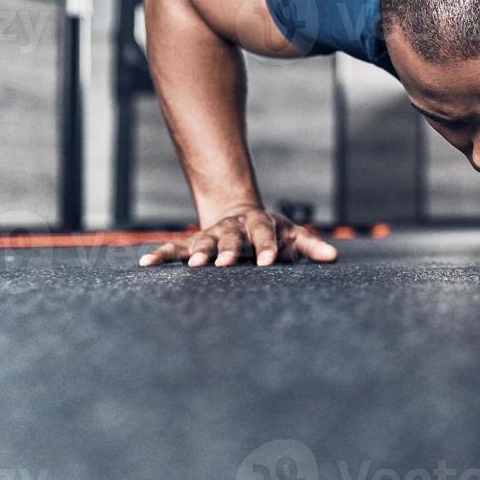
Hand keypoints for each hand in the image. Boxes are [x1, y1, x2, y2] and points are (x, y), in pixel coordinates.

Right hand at [138, 209, 338, 267]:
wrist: (241, 214)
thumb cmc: (272, 231)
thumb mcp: (292, 235)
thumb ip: (310, 245)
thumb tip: (333, 257)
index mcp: (259, 223)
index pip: (265, 234)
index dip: (267, 247)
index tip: (268, 263)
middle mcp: (233, 227)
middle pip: (230, 238)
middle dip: (227, 250)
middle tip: (223, 265)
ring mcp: (211, 234)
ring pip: (202, 242)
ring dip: (196, 253)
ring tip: (193, 265)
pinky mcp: (193, 243)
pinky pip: (175, 249)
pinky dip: (161, 255)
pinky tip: (145, 263)